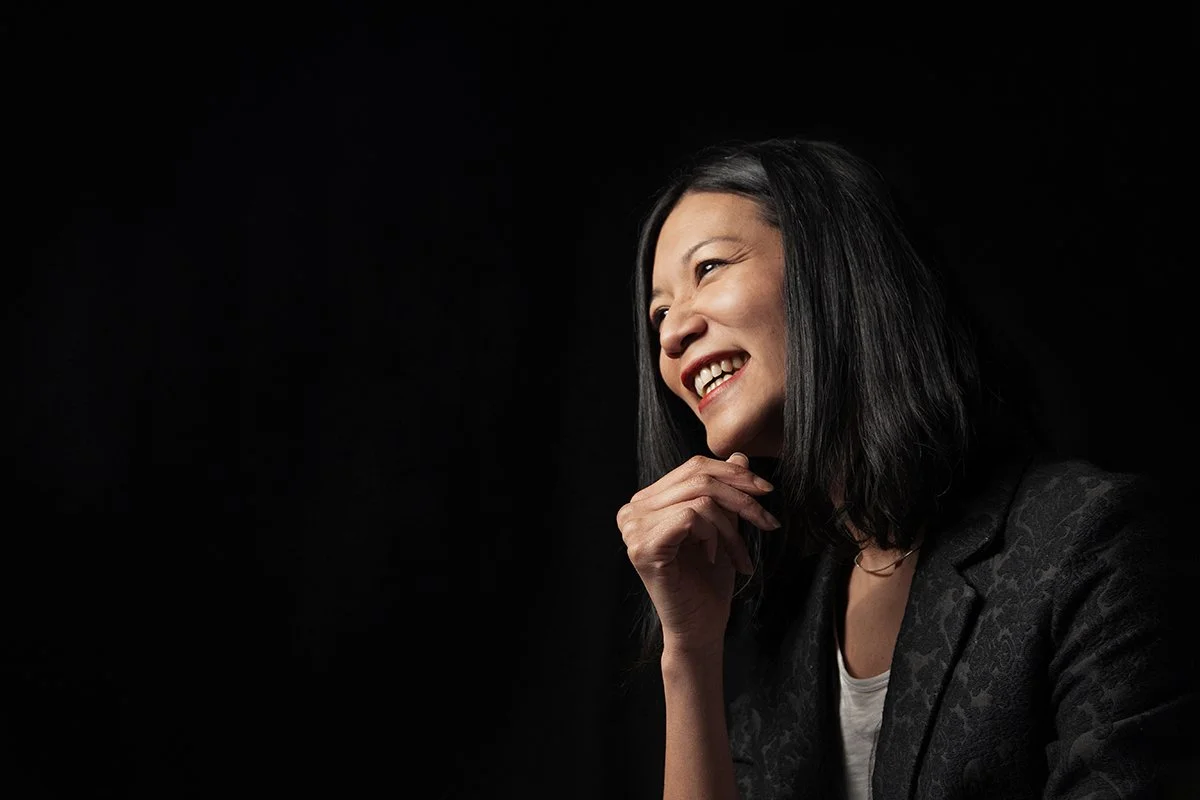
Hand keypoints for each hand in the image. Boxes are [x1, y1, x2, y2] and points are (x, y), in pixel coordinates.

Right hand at [617, 452, 780, 653]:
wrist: (701, 626)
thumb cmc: (709, 580)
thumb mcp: (723, 526)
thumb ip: (724, 491)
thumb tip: (738, 455)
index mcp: (646, 502)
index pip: (692, 468)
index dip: (733, 473)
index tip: (766, 491)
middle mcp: (632, 511)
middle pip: (697, 477)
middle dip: (741, 495)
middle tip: (767, 521)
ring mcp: (633, 528)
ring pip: (700, 498)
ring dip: (732, 526)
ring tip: (738, 554)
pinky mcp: (643, 547)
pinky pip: (691, 517)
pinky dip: (714, 535)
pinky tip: (713, 558)